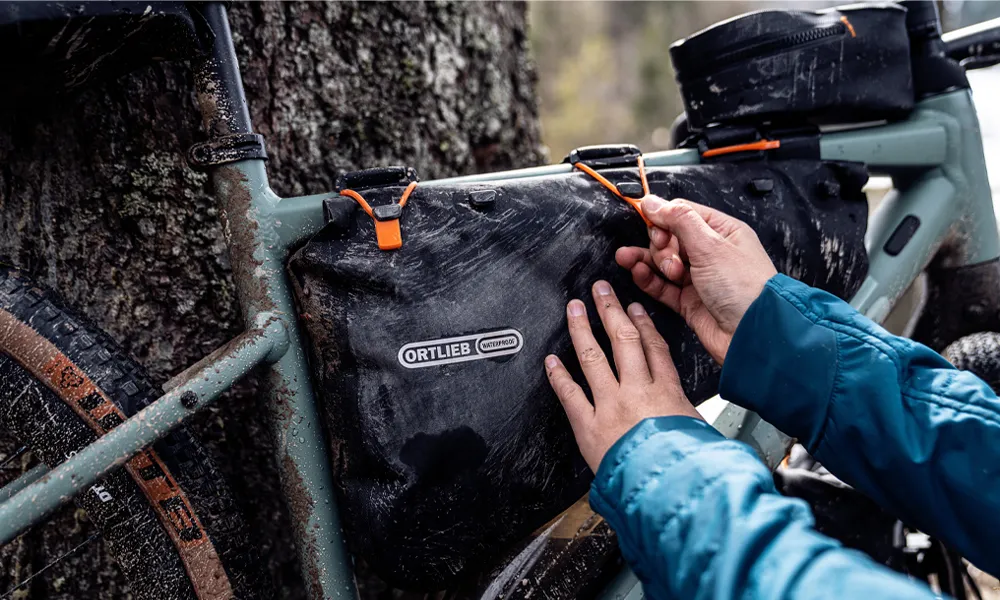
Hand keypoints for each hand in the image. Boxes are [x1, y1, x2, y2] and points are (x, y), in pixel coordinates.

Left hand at [544, 280, 700, 472]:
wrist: (668, 490)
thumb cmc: (688, 468)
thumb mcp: (701, 435)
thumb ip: (690, 421)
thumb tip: (692, 423)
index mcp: (668, 393)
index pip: (654, 348)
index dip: (643, 324)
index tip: (635, 308)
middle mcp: (638, 392)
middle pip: (623, 340)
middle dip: (611, 311)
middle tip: (600, 290)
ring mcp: (611, 406)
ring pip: (593, 357)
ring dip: (581, 330)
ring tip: (574, 309)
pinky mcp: (589, 426)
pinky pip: (570, 394)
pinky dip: (559, 375)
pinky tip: (551, 360)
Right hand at [615, 197, 776, 363]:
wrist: (753, 333)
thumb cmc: (746, 288)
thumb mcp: (711, 245)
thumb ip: (679, 220)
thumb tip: (653, 201)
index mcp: (722, 232)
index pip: (683, 214)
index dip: (662, 217)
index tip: (648, 222)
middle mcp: (711, 253)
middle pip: (670, 238)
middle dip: (660, 245)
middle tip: (667, 255)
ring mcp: (699, 278)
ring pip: (662, 262)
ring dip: (646, 260)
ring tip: (629, 259)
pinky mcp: (689, 301)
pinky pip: (662, 286)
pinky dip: (648, 279)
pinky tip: (638, 273)